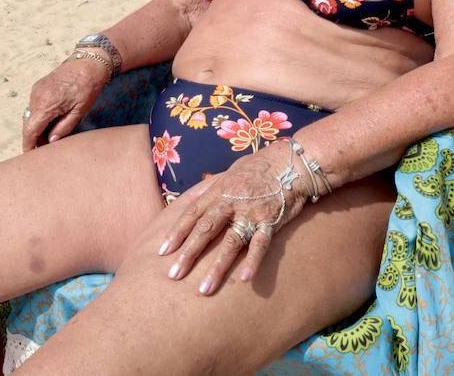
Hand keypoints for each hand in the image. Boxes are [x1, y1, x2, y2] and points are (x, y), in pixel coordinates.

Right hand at [20, 54, 111, 151]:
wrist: (88, 63)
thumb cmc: (87, 87)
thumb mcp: (79, 111)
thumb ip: (63, 128)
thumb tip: (51, 141)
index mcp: (47, 104)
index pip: (30, 130)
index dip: (28, 144)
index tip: (29, 155)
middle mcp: (37, 96)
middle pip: (29, 124)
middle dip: (35, 137)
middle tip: (47, 146)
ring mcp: (36, 90)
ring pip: (31, 115)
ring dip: (37, 126)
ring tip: (51, 134)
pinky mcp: (38, 86)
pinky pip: (34, 106)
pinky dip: (39, 115)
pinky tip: (51, 120)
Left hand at [157, 142, 313, 294]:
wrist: (291, 162)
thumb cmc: (258, 167)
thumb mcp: (229, 172)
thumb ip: (209, 187)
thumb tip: (189, 199)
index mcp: (219, 191)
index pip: (192, 214)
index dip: (177, 233)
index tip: (162, 251)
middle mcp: (231, 202)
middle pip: (205, 230)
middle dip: (188, 253)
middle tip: (173, 275)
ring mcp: (251, 213)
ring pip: (230, 242)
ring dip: (217, 267)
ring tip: (204, 289)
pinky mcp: (271, 221)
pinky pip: (261, 244)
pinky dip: (253, 261)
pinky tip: (245, 279)